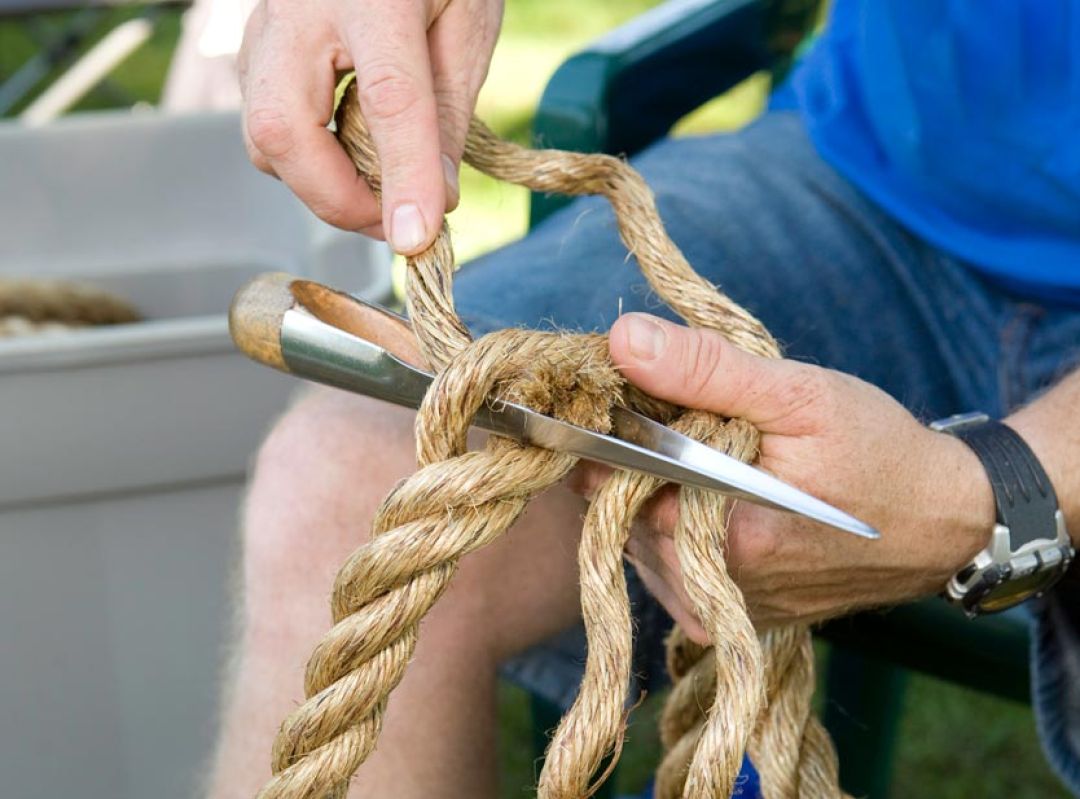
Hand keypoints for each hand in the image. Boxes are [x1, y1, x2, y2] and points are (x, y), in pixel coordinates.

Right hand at [238, 0, 502, 251]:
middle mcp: (299, 10)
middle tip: (395, 221)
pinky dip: (308, 160)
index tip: (417, 238)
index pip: (388, 100)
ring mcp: (262, 28)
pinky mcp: (253, 48)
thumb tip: (436, 201)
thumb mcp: (467, 22)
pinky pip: (265, 126)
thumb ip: (449, 112)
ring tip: (380, 186)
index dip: (403, 177)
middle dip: (337, 199)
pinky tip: (350, 152)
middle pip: (284, 131)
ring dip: (321, 184)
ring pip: (263, 139)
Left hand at [570, 313, 996, 639]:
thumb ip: (705, 370)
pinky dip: (675, 521)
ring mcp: (715, 607)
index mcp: (722, 537)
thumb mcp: (799, 395)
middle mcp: (708, 587)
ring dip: (656, 489)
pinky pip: (666, 562)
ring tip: (716, 459)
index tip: (637, 395)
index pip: (607, 480)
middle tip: (693, 421)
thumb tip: (625, 341)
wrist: (941, 521)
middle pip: (615, 507)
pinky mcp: (724, 614)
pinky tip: (718, 498)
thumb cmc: (878, 451)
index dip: (611, 429)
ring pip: (635, 534)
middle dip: (639, 456)